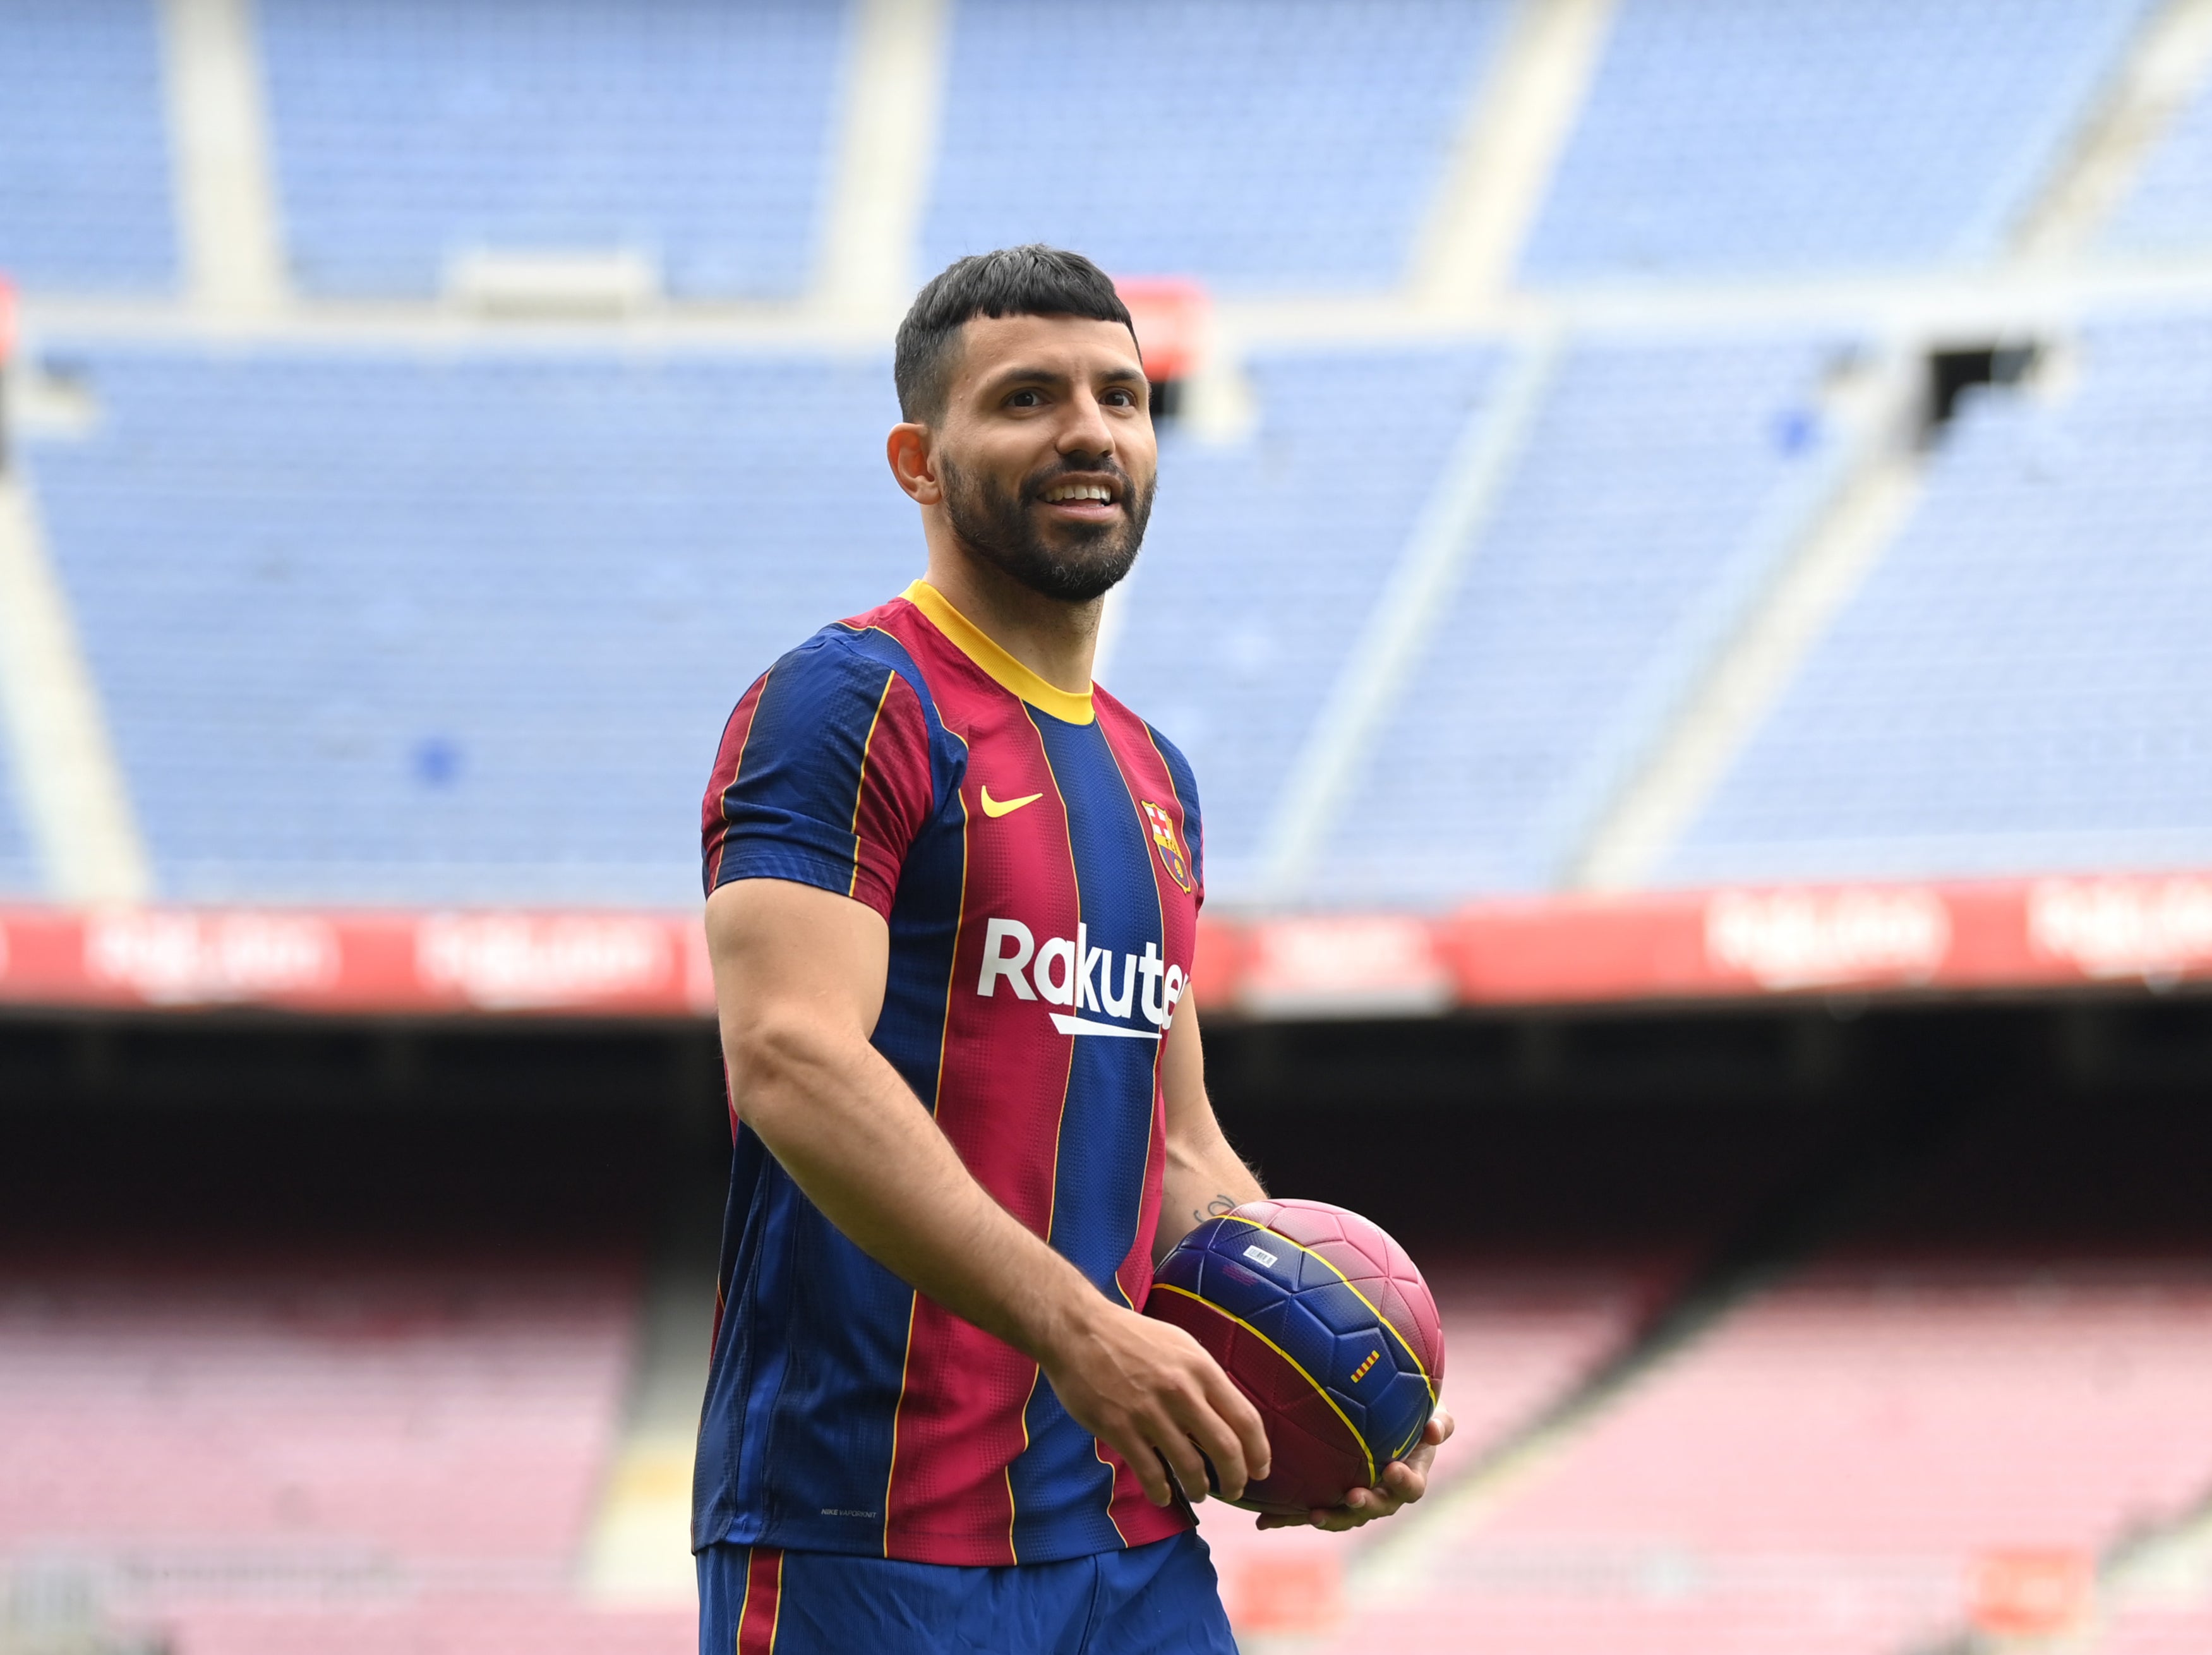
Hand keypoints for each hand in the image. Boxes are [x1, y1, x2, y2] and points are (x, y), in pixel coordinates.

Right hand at [1041, 1299, 1271, 1507]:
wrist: (1078, 1329)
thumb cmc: (1131, 1336)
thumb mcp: (1180, 1345)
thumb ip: (1205, 1379)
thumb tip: (1226, 1414)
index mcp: (1201, 1368)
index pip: (1245, 1419)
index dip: (1259, 1452)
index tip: (1260, 1471)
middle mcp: (1181, 1391)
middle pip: (1225, 1449)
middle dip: (1235, 1479)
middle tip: (1233, 1490)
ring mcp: (1149, 1412)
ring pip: (1190, 1467)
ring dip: (1199, 1488)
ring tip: (1197, 1492)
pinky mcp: (1119, 1428)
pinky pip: (1150, 1473)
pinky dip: (1161, 1491)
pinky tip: (1163, 1494)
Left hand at [1256, 1402, 1454, 1531]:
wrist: (1380, 1413)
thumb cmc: (1410, 1408)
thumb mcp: (1430, 1410)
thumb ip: (1439, 1420)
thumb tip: (1435, 1430)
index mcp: (1407, 1475)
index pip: (1411, 1487)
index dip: (1404, 1482)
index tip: (1392, 1469)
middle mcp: (1382, 1492)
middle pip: (1376, 1509)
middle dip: (1365, 1506)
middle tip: (1353, 1497)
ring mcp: (1353, 1497)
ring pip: (1343, 1515)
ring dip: (1330, 1517)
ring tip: (1314, 1515)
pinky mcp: (1325, 1496)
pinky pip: (1307, 1510)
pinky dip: (1287, 1517)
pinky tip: (1264, 1522)